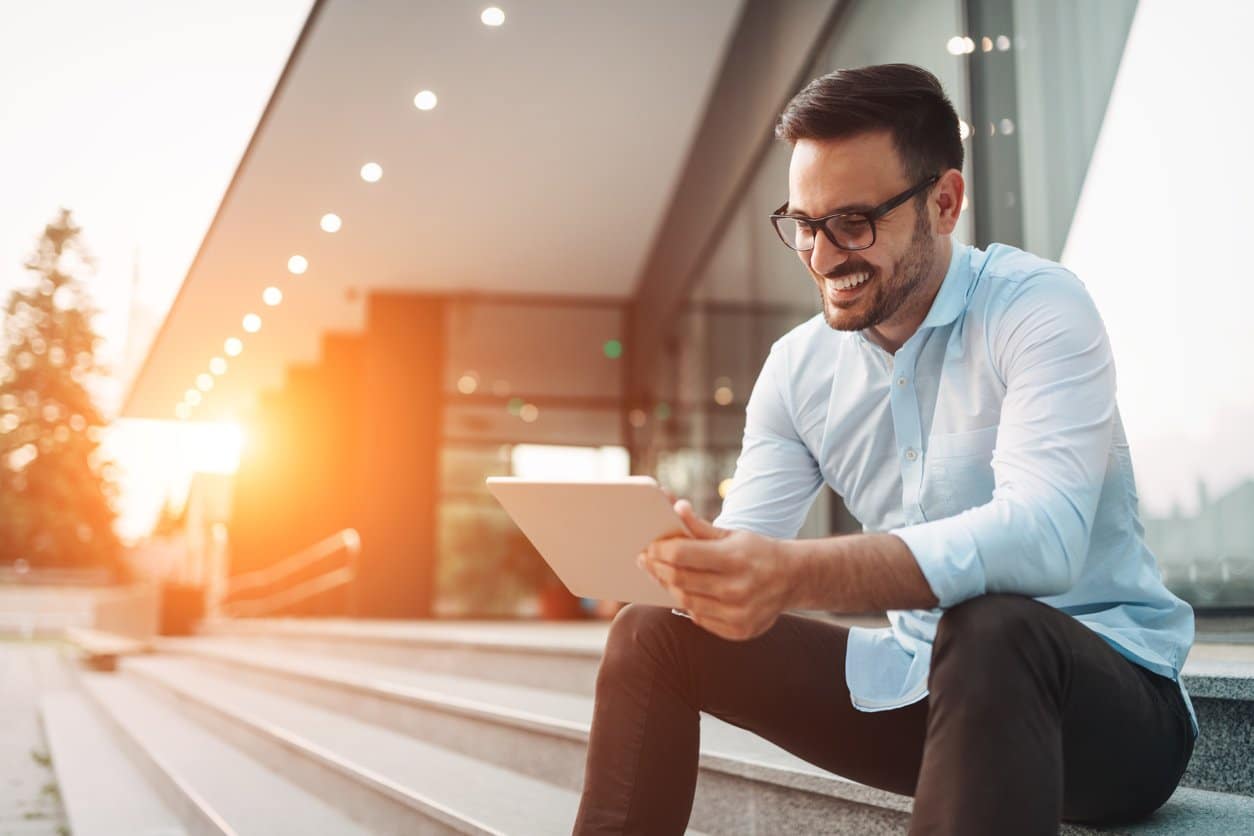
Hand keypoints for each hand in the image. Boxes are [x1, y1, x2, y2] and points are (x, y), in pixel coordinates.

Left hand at [638, 499, 795, 640]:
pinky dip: (689, 605)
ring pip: (686, 601)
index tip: (649, 547)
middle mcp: (737, 589)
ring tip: (661, 575)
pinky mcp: (739, 631)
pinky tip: (685, 592)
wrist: (794, 579)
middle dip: (657, 569)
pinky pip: (700, 619)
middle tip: (646, 560)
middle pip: (679, 580)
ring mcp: (739, 613)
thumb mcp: (733, 534)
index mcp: (735, 558)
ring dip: (669, 587)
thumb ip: (700, 526)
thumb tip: (676, 508)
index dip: (659, 550)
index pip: (682, 555)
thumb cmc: (758, 552)